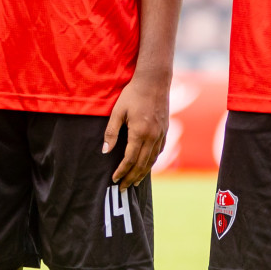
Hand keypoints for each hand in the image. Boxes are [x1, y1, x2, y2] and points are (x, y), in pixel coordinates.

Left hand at [104, 73, 168, 188]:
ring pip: (152, 159)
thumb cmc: (133, 94)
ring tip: (134, 181)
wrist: (154, 81)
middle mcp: (152, 136)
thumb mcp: (118, 111)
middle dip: (131, 177)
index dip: (121, 172)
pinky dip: (153, 161)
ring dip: (143, 172)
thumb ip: (111, 132)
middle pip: (142, 164)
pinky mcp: (165, 129)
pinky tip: (148, 164)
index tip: (114, 180)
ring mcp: (161, 133)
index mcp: (139, 133)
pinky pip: (160, 150)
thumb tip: (105, 151)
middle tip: (123, 188)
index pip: (130, 160)